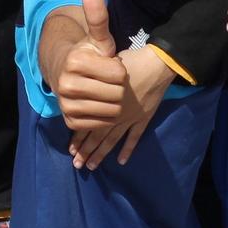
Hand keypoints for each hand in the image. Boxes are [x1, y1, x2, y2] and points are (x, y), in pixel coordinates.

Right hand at [51, 0, 130, 133]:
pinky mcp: (70, 121)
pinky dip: (106, 115)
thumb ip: (98, 17)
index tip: (110, 64)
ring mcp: (67, 105)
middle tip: (107, 79)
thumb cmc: (88, 53)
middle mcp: (66, 84)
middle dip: (117, 87)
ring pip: (111, 111)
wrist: (64, 73)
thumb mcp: (98, 36)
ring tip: (104, 90)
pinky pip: (102, 123)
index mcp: (75, 62)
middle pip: (116, 94)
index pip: (120, 74)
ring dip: (113, 101)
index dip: (120, 69)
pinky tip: (100, 103)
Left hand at [70, 48, 174, 170]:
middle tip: (77, 164)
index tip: (70, 150)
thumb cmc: (130, 61)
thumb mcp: (104, 66)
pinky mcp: (143, 117)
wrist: (156, 63)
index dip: (78, 137)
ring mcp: (130, 117)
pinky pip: (135, 137)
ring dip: (102, 153)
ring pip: (113, 140)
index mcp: (104, 102)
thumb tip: (79, 88)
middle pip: (98, 136)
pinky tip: (121, 161)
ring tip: (92, 166)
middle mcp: (115, 114)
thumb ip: (93, 81)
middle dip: (86, 151)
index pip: (87, 124)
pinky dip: (128, 149)